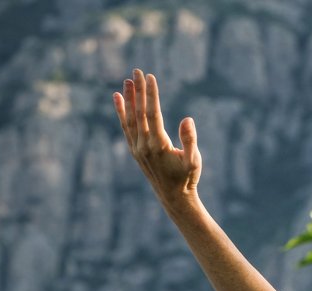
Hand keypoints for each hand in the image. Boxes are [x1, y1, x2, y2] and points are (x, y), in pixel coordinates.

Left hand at [113, 69, 201, 205]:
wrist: (174, 197)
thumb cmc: (187, 178)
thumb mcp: (194, 161)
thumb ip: (190, 140)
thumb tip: (188, 119)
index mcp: (159, 145)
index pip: (153, 114)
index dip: (151, 95)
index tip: (150, 77)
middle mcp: (144, 145)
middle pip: (139, 112)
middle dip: (138, 91)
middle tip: (137, 71)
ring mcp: (137, 148)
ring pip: (130, 118)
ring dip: (128, 99)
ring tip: (127, 80)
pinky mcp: (134, 150)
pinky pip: (125, 127)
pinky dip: (121, 112)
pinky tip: (117, 98)